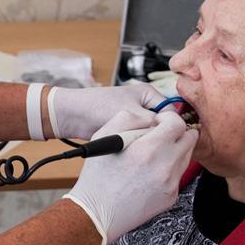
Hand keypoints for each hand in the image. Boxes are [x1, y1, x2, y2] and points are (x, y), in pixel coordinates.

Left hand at [49, 83, 163, 139]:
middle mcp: (144, 105)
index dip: (171, 127)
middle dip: (157, 135)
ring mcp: (135, 119)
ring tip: (140, 147)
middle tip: (154, 146)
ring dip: (145, 141)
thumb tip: (169, 132)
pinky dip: (136, 145)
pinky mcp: (126, 131)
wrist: (73, 115)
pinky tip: (133, 150)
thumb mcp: (131, 113)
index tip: (169, 140)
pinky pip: (139, 140)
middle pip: (161, 125)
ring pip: (150, 135)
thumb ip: (152, 122)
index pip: (171, 112)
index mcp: (149, 94)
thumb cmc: (97, 106)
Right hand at [64, 108, 196, 244]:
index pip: (178, 123)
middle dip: (176, 133)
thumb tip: (151, 118)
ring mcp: (171, 183)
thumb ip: (130, 118)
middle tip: (160, 136)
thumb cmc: (98, 177)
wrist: (98, 212)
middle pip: (190, 138)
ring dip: (174, 150)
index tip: (158, 123)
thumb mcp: (104, 136)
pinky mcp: (172, 196)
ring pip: (187, 156)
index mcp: (149, 149)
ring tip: (152, 156)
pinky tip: (149, 174)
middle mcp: (165, 166)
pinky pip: (178, 174)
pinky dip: (168, 170)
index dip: (168, 118)